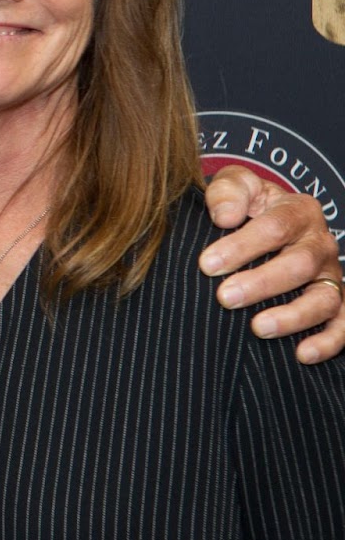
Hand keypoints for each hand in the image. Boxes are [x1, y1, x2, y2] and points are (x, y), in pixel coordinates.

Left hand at [201, 164, 342, 362]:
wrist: (264, 222)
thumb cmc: (245, 205)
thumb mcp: (236, 186)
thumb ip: (228, 192)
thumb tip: (225, 216)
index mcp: (298, 211)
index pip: (275, 227)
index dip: (242, 246)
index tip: (207, 264)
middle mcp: (320, 244)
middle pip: (299, 265)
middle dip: (261, 283)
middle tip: (224, 297)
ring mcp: (331, 276)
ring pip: (324, 299)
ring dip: (292, 316)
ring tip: (257, 328)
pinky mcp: (337, 303)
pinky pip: (343, 325)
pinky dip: (328, 342)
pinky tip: (302, 354)